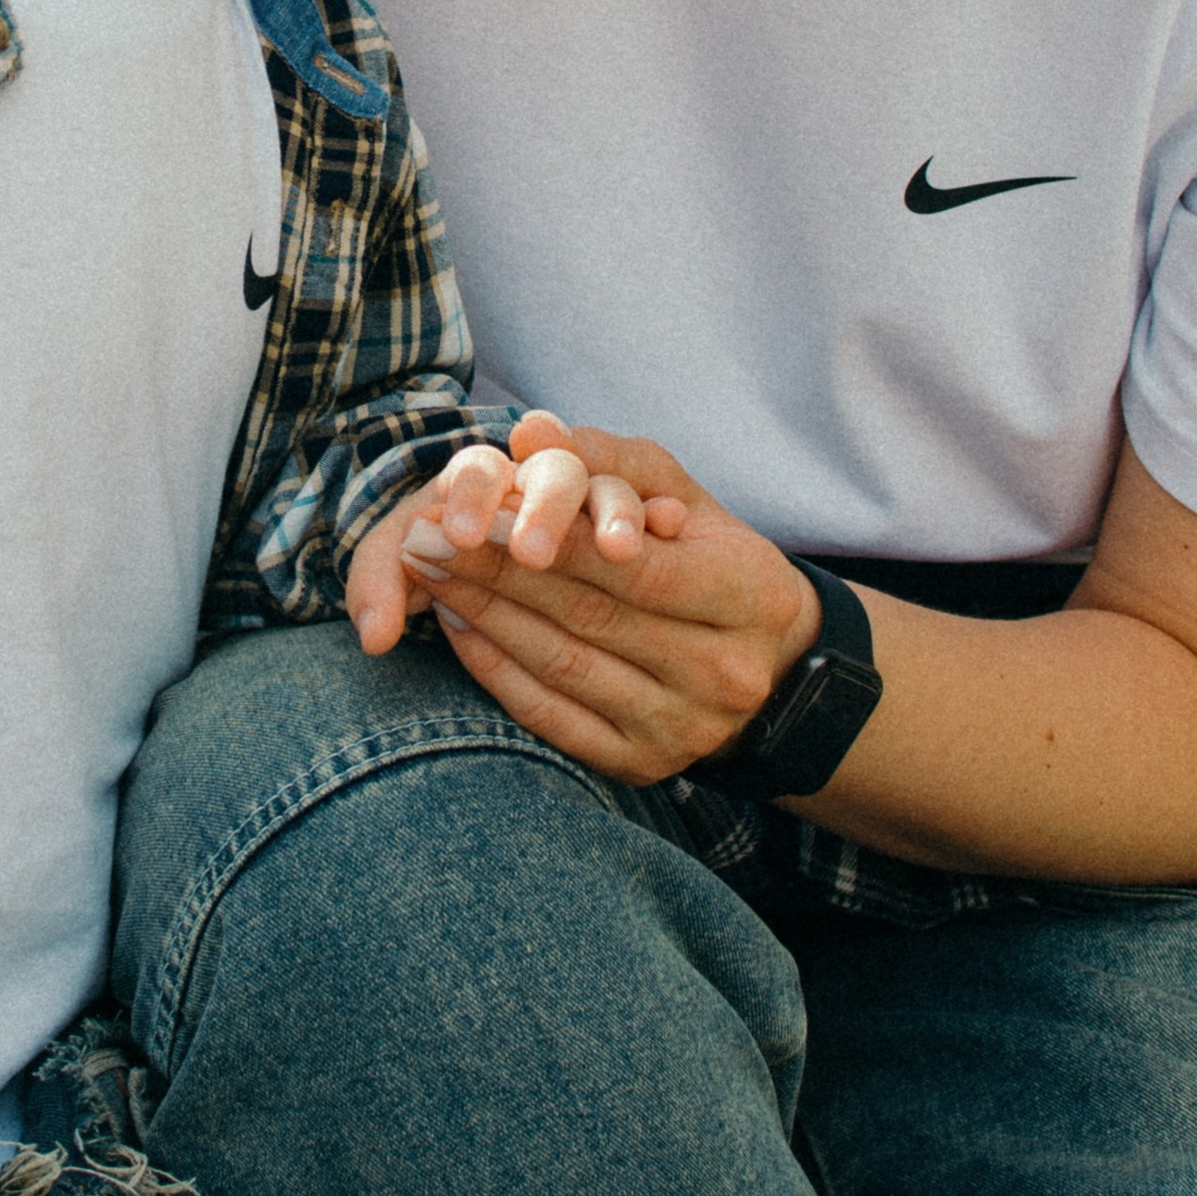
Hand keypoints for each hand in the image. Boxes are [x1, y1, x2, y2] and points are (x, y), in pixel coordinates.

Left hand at [414, 418, 823, 783]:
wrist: (771, 669)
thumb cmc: (713, 561)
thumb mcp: (683, 496)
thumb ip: (611, 459)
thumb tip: (530, 431)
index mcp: (751, 598)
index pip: (633, 567)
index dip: (549, 538)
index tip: (479, 508)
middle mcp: (725, 674)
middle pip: (589, 617)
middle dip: (495, 572)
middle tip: (425, 535)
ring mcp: (685, 728)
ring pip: (563, 667)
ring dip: (482, 616)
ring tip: (428, 572)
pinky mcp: (643, 765)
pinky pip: (551, 717)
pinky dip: (495, 670)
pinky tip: (457, 626)